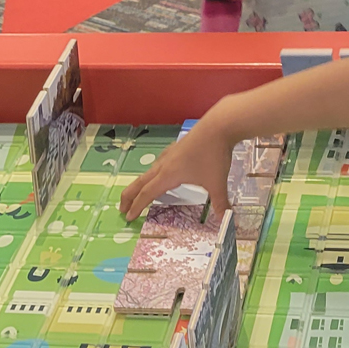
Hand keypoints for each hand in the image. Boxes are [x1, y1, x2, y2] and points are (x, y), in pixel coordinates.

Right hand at [119, 109, 237, 220]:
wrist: (218, 126)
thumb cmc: (214, 156)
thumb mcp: (217, 183)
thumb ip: (219, 203)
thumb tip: (226, 221)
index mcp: (168, 175)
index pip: (147, 194)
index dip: (136, 207)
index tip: (128, 218)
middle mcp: (164, 165)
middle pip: (140, 182)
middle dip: (129, 196)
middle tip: (122, 209)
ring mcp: (169, 154)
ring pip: (149, 172)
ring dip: (140, 184)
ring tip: (139, 193)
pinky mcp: (176, 147)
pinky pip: (158, 164)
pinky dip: (152, 173)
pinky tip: (160, 172)